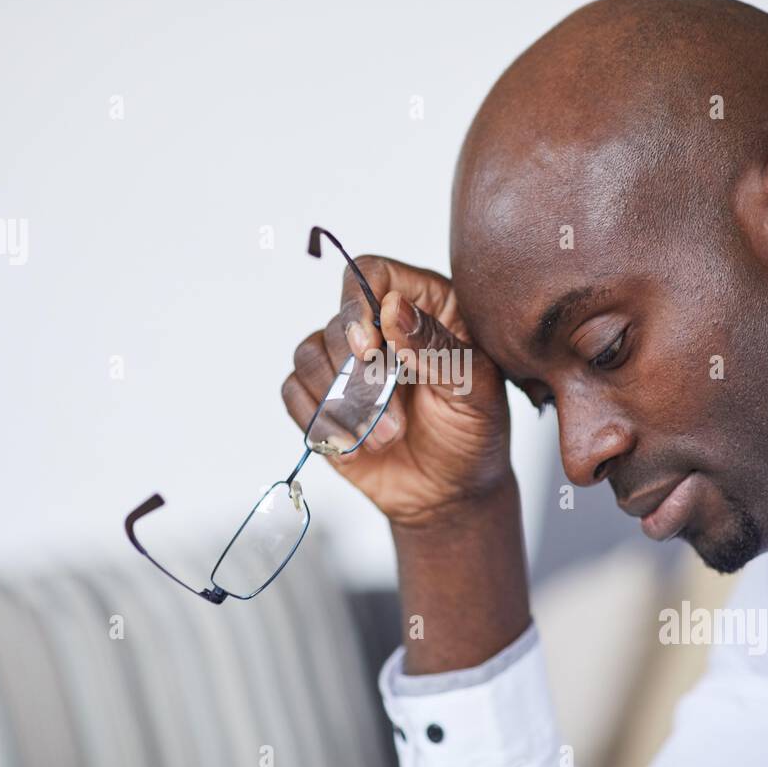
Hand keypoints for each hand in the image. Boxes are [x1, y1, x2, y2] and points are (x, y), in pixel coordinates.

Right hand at [281, 255, 510, 526]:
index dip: (359, 303)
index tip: (369, 348)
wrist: (452, 493)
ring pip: (308, 354)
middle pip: (337, 320)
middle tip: (392, 412)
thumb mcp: (474, 390)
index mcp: (425, 306)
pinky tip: (351, 446)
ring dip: (340, 403)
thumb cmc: (474, 433)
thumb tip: (393, 308)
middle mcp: (381, 327)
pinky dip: (317, 421)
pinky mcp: (323, 400)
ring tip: (381, 438)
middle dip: (357, 373)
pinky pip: (293, 392)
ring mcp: (347, 363)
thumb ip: (436, 348)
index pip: (373, 273)